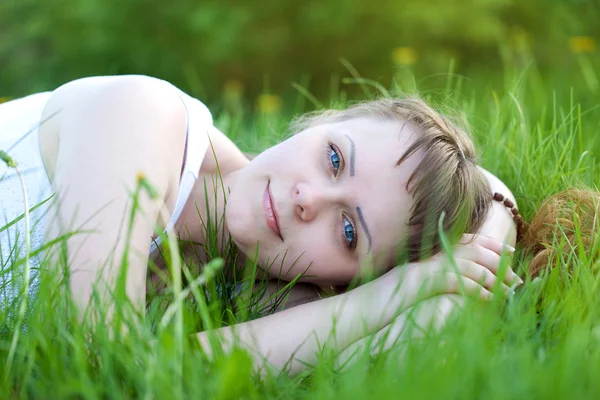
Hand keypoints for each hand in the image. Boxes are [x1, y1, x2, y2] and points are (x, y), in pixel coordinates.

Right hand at [380, 234, 520, 316]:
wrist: (362, 308)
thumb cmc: (384, 302)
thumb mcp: (411, 287)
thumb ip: (431, 279)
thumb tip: (452, 283)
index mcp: (428, 255)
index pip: (464, 242)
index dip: (489, 246)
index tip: (509, 254)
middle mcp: (428, 256)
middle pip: (472, 250)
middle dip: (499, 262)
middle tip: (518, 278)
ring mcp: (425, 267)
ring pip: (470, 265)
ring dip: (495, 279)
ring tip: (511, 292)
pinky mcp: (423, 282)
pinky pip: (458, 282)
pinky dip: (478, 290)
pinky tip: (491, 300)